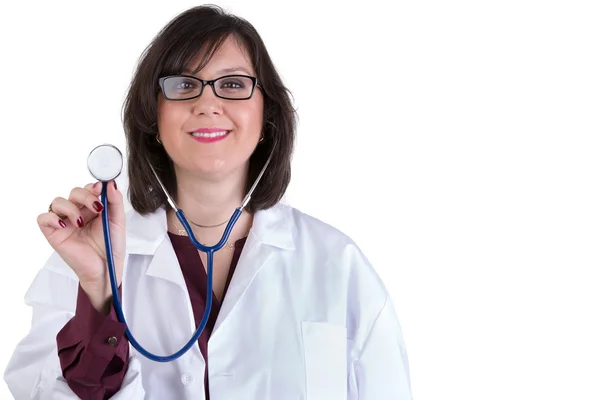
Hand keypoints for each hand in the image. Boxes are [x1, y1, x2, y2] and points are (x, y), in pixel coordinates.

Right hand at [37, 180, 125, 312]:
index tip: (99, 188)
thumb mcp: (117, 221)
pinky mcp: (53, 234)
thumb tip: (110, 184)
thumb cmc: (111, 246)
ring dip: (70, 207)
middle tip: (96, 207)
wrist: (105, 267)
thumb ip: (115, 202)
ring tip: (81, 222)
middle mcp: (78, 212)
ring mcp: (65, 222)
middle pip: (73, 192)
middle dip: (85, 196)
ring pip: (57, 202)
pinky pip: (43, 218)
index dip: (92, 186)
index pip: (87, 189)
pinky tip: (64, 225)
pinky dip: (51, 218)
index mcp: (92, 208)